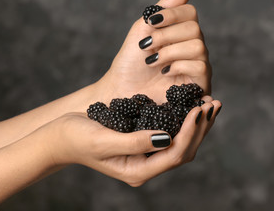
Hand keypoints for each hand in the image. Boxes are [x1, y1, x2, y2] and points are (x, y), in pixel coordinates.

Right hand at [48, 96, 220, 185]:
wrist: (61, 137)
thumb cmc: (77, 138)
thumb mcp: (103, 141)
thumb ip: (134, 143)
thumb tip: (167, 137)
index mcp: (138, 171)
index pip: (174, 154)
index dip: (190, 131)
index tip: (198, 108)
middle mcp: (146, 165)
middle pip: (184, 150)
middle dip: (200, 127)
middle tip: (213, 103)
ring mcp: (146, 155)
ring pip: (181, 142)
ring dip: (196, 123)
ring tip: (209, 103)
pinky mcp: (144, 142)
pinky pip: (171, 133)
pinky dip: (184, 120)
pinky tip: (191, 105)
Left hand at [97, 0, 210, 103]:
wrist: (123, 88)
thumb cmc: (132, 60)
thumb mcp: (144, 27)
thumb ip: (166, 7)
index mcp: (180, 32)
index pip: (190, 12)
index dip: (172, 14)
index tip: (152, 21)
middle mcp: (193, 46)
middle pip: (194, 28)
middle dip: (166, 35)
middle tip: (147, 45)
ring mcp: (197, 65)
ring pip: (198, 46)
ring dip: (170, 52)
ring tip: (152, 61)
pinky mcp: (199, 84)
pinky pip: (200, 66)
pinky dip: (178, 66)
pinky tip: (165, 72)